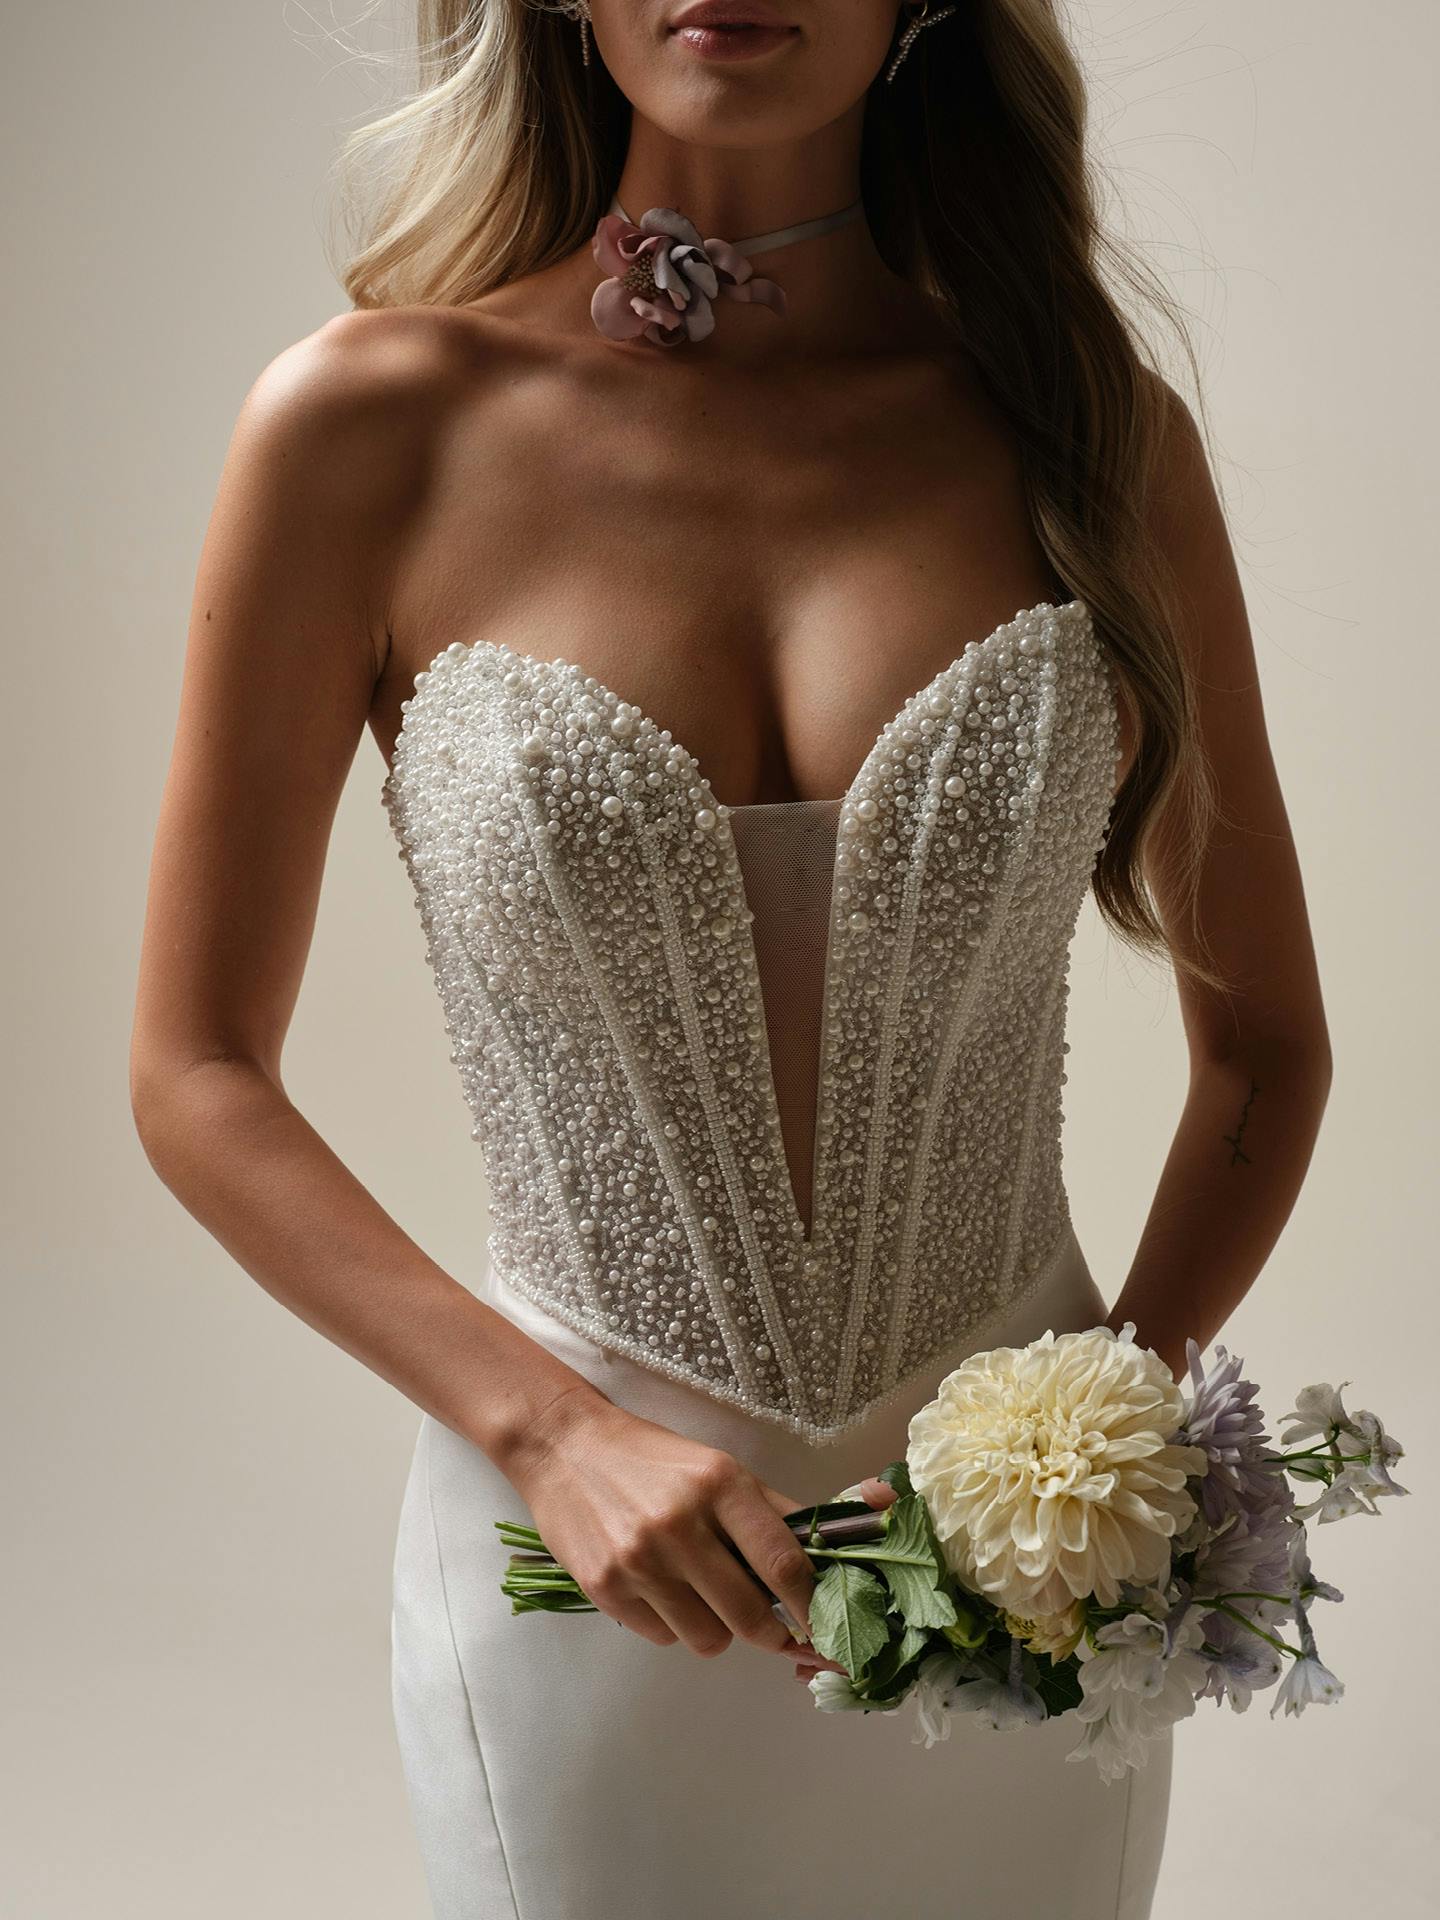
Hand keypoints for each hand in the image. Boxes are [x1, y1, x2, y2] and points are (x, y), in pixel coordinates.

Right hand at [501, 1387, 885, 1673]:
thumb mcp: (721, 1470)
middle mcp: (680, 1524)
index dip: (815, 1605)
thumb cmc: (655, 1459)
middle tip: (773, 1623)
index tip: (828, 1625)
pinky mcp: (605, 1588)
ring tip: (703, 1593)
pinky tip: (662, 1589)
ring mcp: (640, 1561)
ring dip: (719, 1628)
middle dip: (773, 1632)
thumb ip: (779, 1511)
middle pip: (753, 1617)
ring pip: (710, 1639)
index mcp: (720, 1485)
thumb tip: (864, 1522)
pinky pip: (664, 1637)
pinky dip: (674, 1624)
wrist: (565, 1447)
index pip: (785, 1564)